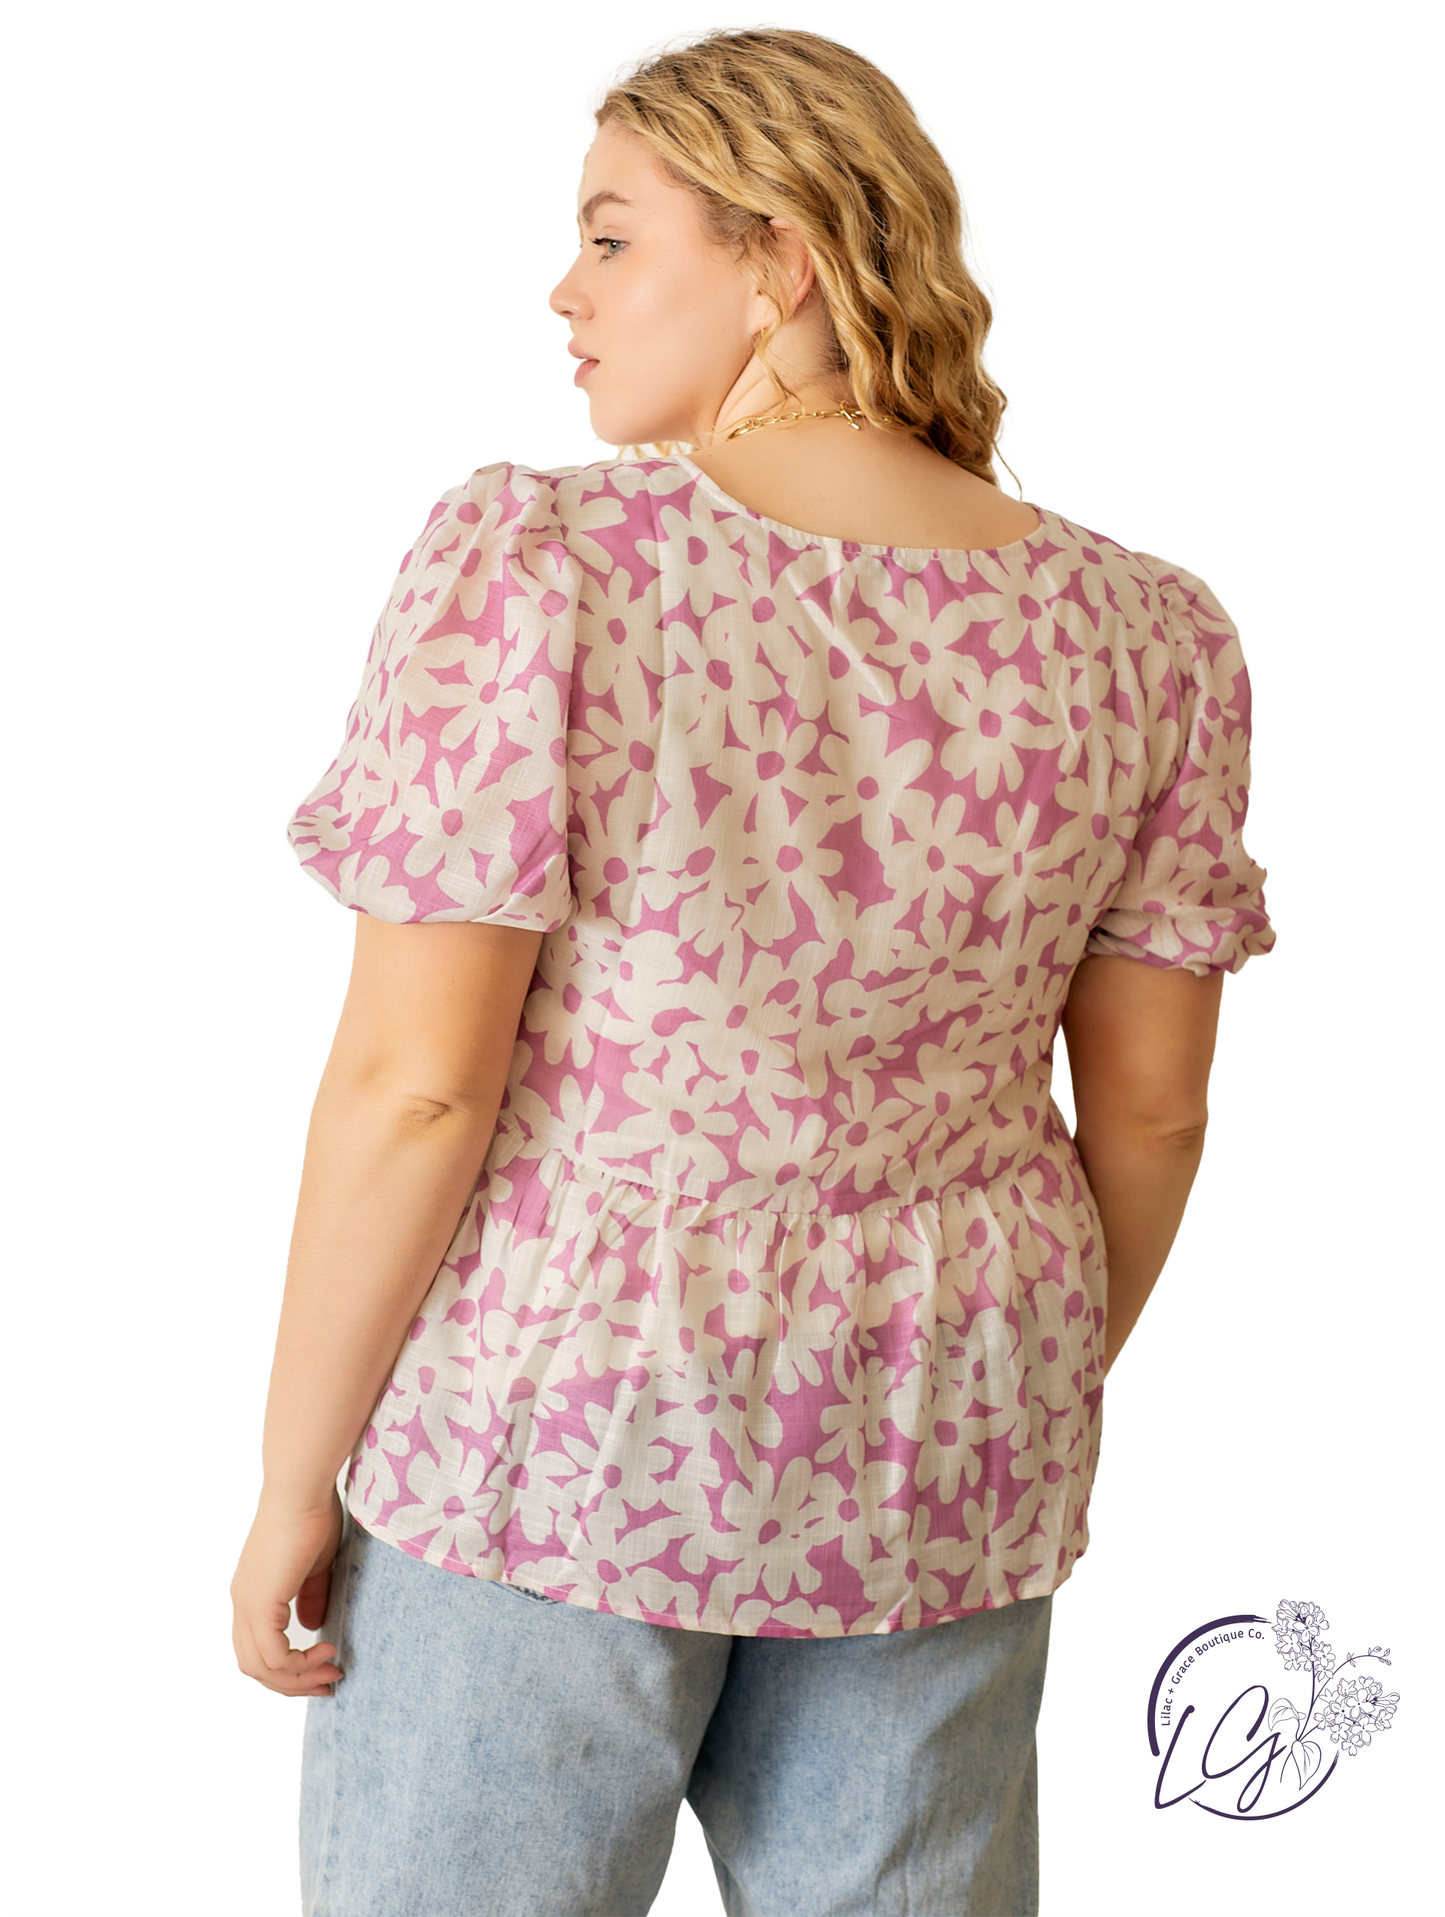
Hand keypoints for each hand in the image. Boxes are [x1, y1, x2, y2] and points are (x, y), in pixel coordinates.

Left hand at [231, 1487, 345, 1696]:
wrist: (301, 1491)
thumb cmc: (312, 1516)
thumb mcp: (316, 1566)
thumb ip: (311, 1597)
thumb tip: (311, 1628)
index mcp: (253, 1593)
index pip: (258, 1648)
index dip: (288, 1667)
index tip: (324, 1666)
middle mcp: (242, 1603)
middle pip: (254, 1666)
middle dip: (292, 1683)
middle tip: (327, 1683)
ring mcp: (248, 1604)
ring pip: (260, 1667)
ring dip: (297, 1679)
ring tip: (331, 1673)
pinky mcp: (260, 1603)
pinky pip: (274, 1656)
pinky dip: (300, 1664)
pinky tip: (327, 1649)